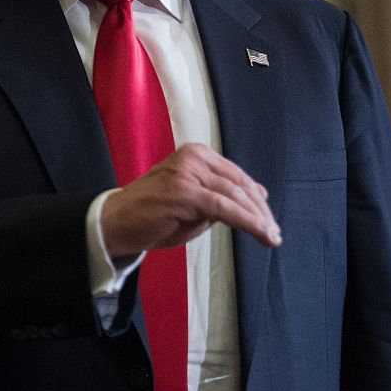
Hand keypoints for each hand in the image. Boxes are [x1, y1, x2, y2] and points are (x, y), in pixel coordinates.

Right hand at [100, 143, 280, 256]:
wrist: (115, 223)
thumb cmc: (152, 215)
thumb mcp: (194, 204)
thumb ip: (221, 197)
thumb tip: (256, 197)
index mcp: (197, 155)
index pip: (236, 176)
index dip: (256, 199)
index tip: (270, 220)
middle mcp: (194, 157)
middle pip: (240, 184)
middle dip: (261, 211)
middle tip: (274, 233)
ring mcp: (188, 172)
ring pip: (235, 195)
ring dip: (258, 218)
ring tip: (270, 236)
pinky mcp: (184, 191)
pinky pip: (224, 207)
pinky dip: (246, 221)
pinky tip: (260, 233)